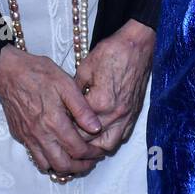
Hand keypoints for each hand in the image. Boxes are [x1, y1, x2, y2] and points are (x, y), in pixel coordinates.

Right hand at [0, 45, 104, 176]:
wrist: (8, 72)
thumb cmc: (38, 74)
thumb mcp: (66, 84)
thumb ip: (82, 108)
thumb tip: (96, 128)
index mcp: (54, 121)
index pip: (76, 149)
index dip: (91, 154)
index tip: (99, 151)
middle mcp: (40, 134)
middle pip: (62, 165)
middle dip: (80, 167)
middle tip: (90, 161)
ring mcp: (28, 137)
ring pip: (47, 165)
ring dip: (63, 167)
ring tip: (76, 159)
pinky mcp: (20, 136)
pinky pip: (35, 157)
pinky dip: (48, 160)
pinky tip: (57, 150)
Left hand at [73, 19, 154, 155]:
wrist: (137, 45)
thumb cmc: (112, 53)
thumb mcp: (85, 69)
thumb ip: (75, 91)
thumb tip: (66, 106)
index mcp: (101, 103)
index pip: (78, 128)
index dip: (65, 130)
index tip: (57, 129)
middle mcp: (115, 114)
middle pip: (91, 141)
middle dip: (77, 144)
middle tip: (65, 141)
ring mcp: (127, 116)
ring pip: (108, 145)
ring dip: (95, 148)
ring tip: (82, 144)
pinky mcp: (134, 114)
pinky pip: (121, 137)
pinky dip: (109, 140)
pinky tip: (99, 136)